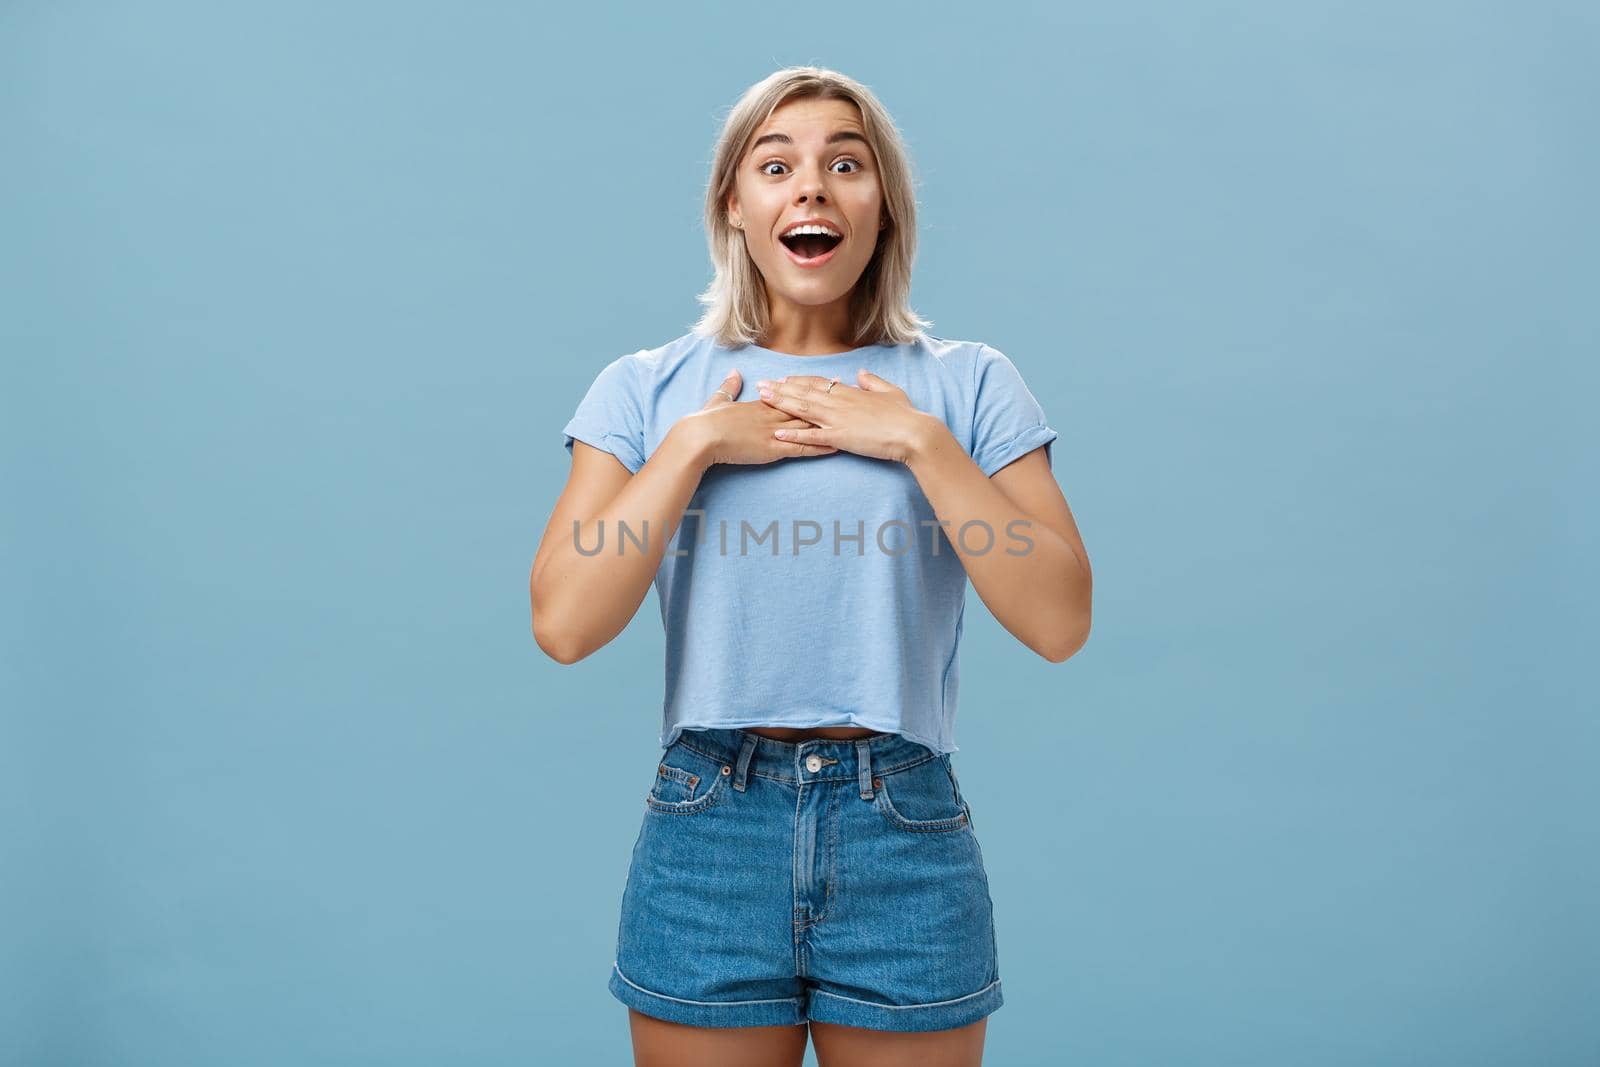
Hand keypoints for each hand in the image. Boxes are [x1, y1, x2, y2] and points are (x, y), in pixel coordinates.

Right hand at [676, 370, 839, 467]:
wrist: (701, 436)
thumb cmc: (706, 421)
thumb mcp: (719, 400)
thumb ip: (729, 388)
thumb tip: (734, 374)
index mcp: (760, 404)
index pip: (791, 394)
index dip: (810, 388)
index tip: (826, 381)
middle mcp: (771, 414)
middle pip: (805, 404)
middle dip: (827, 398)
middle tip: (846, 389)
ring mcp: (774, 431)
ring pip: (807, 425)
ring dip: (829, 421)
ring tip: (848, 416)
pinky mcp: (772, 448)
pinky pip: (801, 448)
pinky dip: (819, 447)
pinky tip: (835, 446)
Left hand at [754, 370, 932, 463]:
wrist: (913, 432)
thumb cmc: (905, 414)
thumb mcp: (889, 391)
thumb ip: (872, 381)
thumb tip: (861, 373)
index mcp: (850, 392)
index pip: (818, 383)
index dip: (799, 381)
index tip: (783, 379)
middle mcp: (840, 402)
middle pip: (804, 393)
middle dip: (780, 389)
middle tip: (760, 386)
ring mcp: (838, 419)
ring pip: (803, 409)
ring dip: (781, 404)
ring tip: (762, 399)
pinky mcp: (840, 437)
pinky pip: (811, 436)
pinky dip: (794, 434)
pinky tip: (778, 432)